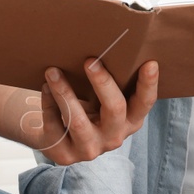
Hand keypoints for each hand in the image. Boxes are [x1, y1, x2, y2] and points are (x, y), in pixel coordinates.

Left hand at [24, 59, 158, 164]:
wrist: (55, 135)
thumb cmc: (85, 106)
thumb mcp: (102, 98)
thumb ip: (112, 80)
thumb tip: (114, 39)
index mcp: (130, 120)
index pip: (145, 103)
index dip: (148, 85)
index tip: (149, 63)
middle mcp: (114, 137)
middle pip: (115, 109)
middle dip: (103, 83)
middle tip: (89, 60)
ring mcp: (89, 149)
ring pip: (79, 121)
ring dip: (65, 93)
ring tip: (52, 71)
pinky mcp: (64, 154)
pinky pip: (55, 126)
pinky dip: (48, 104)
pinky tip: (44, 87)